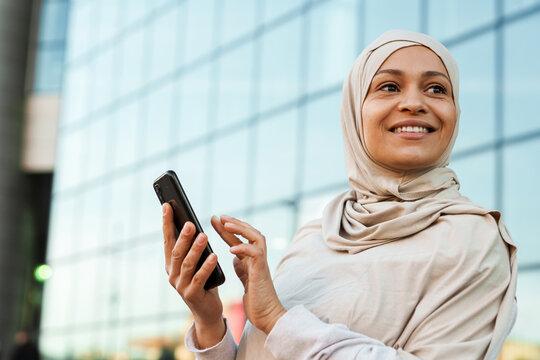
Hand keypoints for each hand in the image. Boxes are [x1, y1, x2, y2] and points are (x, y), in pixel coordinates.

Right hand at [162, 203, 224, 347]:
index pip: (167, 240)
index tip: (167, 206)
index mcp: (171, 264)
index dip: (166, 223)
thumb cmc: (204, 282)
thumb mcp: (196, 263)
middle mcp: (172, 274)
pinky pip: (199, 278)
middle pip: (176, 252)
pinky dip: (206, 266)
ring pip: (187, 264)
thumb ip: (192, 248)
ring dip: (196, 249)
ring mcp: (180, 286)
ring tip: (204, 236)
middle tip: (190, 223)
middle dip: (182, 237)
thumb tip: (192, 224)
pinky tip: (214, 255)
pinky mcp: (192, 295)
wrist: (208, 310)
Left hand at [211, 215, 285, 333]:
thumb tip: (235, 257)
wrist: (267, 316)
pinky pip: (256, 253)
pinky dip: (244, 248)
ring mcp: (261, 263)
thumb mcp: (245, 280)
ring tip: (226, 224)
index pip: (239, 239)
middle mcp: (257, 258)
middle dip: (234, 223)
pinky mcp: (262, 271)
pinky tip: (231, 249)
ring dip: (241, 229)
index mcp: (251, 260)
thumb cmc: (257, 300)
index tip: (215, 220)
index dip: (227, 229)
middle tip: (219, 216)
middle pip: (249, 232)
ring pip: (256, 237)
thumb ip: (242, 267)